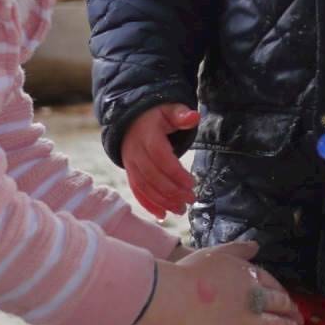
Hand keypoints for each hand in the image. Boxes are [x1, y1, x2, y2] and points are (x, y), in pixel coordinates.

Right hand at [123, 104, 198, 218]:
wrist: (132, 120)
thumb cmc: (156, 116)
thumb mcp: (169, 109)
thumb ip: (181, 114)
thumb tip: (194, 117)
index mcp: (147, 135)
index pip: (160, 157)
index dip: (176, 172)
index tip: (192, 182)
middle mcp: (135, 152)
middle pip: (152, 176)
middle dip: (172, 191)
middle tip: (191, 199)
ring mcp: (130, 164)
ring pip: (144, 186)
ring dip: (162, 201)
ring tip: (181, 209)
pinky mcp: (130, 173)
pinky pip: (137, 191)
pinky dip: (148, 204)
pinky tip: (162, 214)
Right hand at [138, 241, 301, 324]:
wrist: (176, 295)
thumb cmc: (193, 271)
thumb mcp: (219, 253)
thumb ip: (240, 250)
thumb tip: (256, 246)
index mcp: (252, 275)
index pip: (274, 285)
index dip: (282, 294)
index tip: (287, 300)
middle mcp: (256, 296)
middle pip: (280, 305)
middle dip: (291, 311)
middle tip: (298, 317)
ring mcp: (249, 319)